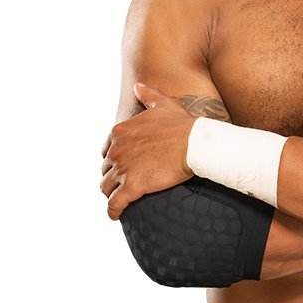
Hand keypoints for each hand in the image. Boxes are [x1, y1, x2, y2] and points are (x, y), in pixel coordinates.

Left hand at [101, 83, 194, 219]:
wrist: (196, 144)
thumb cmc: (182, 124)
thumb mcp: (164, 104)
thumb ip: (148, 96)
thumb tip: (138, 86)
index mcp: (119, 132)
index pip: (106, 150)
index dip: (115, 158)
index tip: (125, 164)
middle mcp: (116, 150)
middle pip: (106, 169)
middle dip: (113, 176)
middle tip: (125, 182)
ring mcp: (122, 169)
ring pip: (106, 187)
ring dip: (112, 193)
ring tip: (121, 197)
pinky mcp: (131, 187)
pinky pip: (113, 205)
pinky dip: (113, 211)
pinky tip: (116, 215)